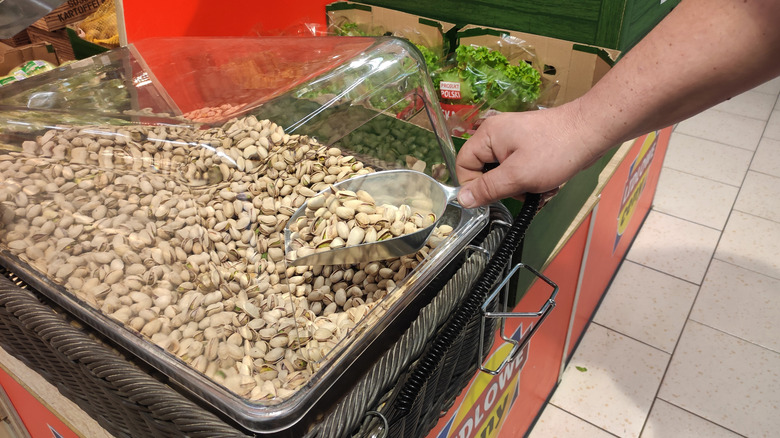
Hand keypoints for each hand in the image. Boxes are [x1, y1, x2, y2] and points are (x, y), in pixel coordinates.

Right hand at [455, 103, 605, 207]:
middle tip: (523, 191)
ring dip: (522, 187)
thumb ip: (488, 189)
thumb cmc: (555, 151)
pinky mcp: (530, 147)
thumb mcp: (517, 176)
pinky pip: (521, 170)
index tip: (493, 196)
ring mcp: (515, 140)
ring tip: (541, 187)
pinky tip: (548, 183)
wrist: (591, 131)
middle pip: (485, 171)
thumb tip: (462, 199)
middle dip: (504, 188)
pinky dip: (532, 181)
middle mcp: (497, 135)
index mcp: (487, 136)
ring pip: (505, 174)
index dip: (473, 185)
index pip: (463, 165)